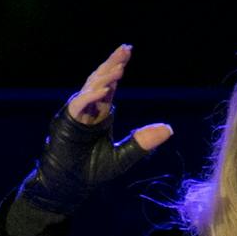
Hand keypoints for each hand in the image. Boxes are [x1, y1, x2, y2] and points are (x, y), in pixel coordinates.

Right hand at [19, 44, 173, 214]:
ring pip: (90, 88)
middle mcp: (88, 109)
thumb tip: (169, 129)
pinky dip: (92, 96)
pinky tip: (106, 89)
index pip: (110, 84)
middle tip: (125, 49)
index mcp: (100, 112)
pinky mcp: (67, 122)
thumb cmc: (91, 172)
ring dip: (105, 77)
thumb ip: (142, 142)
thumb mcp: (123, 157)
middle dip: (112, 64)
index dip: (117, 66)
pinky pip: (80, 105)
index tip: (128, 51)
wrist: (69, 186)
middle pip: (100, 79)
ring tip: (120, 68)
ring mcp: (76, 114)